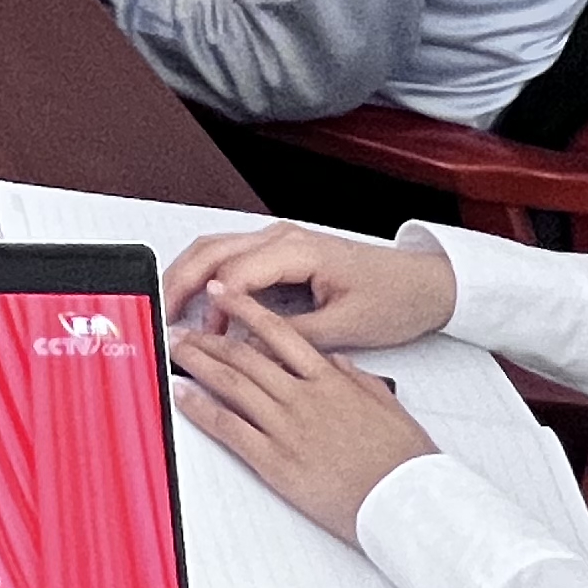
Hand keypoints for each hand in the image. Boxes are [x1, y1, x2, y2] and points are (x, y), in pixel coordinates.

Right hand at [157, 220, 457, 350]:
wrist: (425, 283)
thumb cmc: (393, 299)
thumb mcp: (345, 326)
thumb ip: (291, 336)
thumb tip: (247, 349)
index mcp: (297, 250)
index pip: (234, 274)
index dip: (211, 309)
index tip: (198, 338)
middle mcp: (282, 238)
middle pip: (211, 250)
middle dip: (180, 281)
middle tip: (162, 317)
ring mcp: (280, 241)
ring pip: (216, 249)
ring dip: (190, 276)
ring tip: (173, 311)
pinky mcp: (283, 252)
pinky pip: (234, 258)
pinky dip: (210, 277)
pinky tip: (205, 305)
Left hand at [169, 284, 442, 541]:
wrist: (406, 501)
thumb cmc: (403, 459)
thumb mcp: (386, 404)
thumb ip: (356, 378)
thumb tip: (336, 362)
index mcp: (330, 380)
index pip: (279, 332)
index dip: (245, 309)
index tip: (223, 294)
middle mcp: (303, 397)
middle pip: (245, 355)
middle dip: (208, 339)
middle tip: (184, 329)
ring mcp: (287, 428)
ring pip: (232, 384)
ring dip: (197, 364)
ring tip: (176, 352)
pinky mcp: (276, 462)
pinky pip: (229, 428)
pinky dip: (201, 409)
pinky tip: (183, 396)